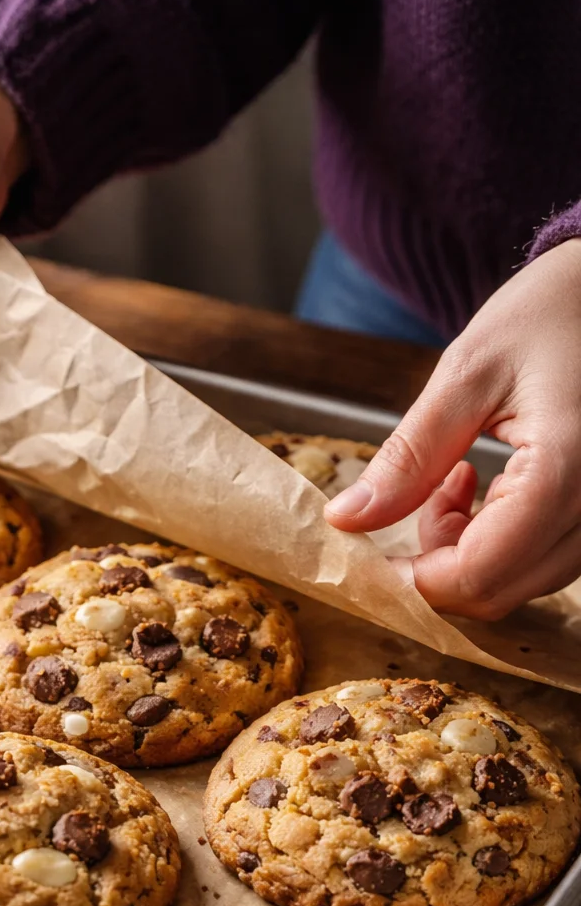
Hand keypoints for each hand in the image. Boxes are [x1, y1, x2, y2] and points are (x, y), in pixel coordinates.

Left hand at [324, 239, 580, 618]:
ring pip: (520, 585)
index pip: (478, 571)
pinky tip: (480, 489)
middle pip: (498, 592)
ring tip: (450, 482)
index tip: (369, 554)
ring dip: (466, 554)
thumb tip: (347, 519)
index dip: (413, 579)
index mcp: (566, 467)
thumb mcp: (467, 374)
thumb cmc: (550, 313)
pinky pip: (543, 562)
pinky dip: (497, 545)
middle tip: (412, 502)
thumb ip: (409, 457)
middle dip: (436, 567)